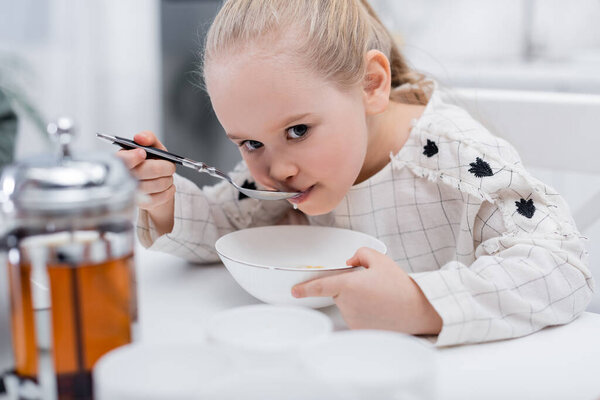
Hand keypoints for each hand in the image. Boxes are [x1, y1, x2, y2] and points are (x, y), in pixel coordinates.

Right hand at [115, 131, 175, 234]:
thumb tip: (140, 137)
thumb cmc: (151, 160)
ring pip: (158, 184)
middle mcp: (123, 177)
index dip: (132, 157)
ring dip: (168, 179)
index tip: (142, 153)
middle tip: (169, 166)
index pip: (121, 160)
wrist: (154, 181)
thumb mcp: (151, 146)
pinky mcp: (142, 204)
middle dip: (164, 167)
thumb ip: (147, 137)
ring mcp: (132, 192)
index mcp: (120, 160)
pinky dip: (169, 190)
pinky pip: (161, 197)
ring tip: (168, 176)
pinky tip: (167, 186)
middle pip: (146, 171)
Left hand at [292, 247, 441, 334]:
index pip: (319, 286)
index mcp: (348, 285)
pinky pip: (356, 316)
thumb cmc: (400, 287)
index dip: (304, 288)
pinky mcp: (360, 330)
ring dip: (357, 300)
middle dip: (349, 286)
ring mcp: (352, 320)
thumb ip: (360, 254)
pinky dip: (364, 312)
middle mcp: (347, 305)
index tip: (295, 291)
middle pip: (339, 292)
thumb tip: (350, 262)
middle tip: (373, 286)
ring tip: (380, 298)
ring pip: (347, 305)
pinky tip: (380, 309)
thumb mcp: (381, 261)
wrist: (418, 313)